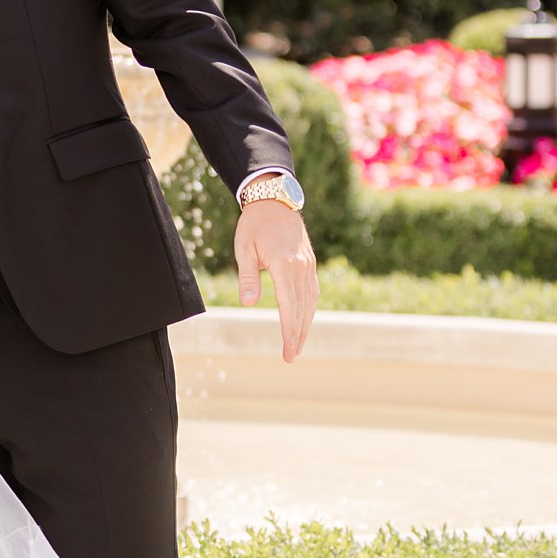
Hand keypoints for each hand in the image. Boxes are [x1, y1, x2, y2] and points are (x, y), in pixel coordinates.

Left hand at [235, 200, 318, 362]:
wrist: (275, 200)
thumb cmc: (254, 224)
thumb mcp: (244, 249)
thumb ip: (247, 277)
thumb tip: (247, 303)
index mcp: (285, 265)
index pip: (289, 306)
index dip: (289, 331)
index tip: (288, 350)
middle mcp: (302, 268)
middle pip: (302, 309)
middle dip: (297, 335)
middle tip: (291, 357)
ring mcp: (309, 265)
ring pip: (310, 302)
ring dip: (305, 325)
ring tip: (297, 345)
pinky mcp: (310, 263)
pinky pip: (312, 291)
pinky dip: (308, 309)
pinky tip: (304, 321)